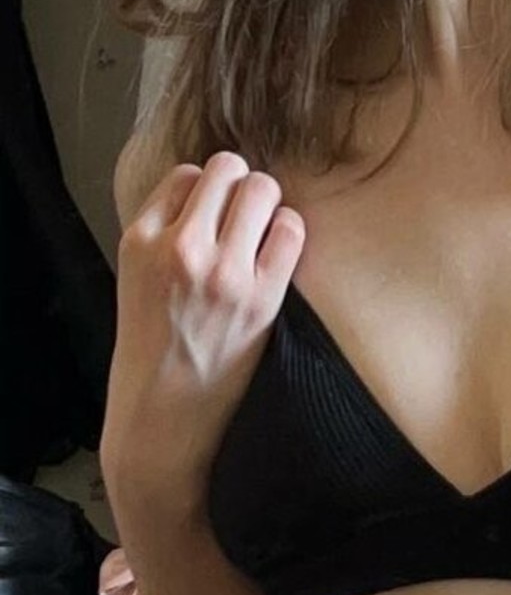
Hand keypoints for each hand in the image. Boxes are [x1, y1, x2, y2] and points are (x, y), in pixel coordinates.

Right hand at [100, 151, 304, 527]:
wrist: (159, 425)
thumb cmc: (150, 353)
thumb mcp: (134, 280)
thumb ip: (164, 232)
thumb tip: (209, 188)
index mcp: (140, 241)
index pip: (188, 173)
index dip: (205, 191)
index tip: (210, 216)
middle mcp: (179, 249)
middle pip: (228, 169)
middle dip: (239, 187)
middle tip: (241, 218)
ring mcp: (223, 273)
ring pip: (263, 189)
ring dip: (266, 205)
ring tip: (259, 235)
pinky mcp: (261, 299)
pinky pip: (291, 230)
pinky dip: (289, 233)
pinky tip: (276, 256)